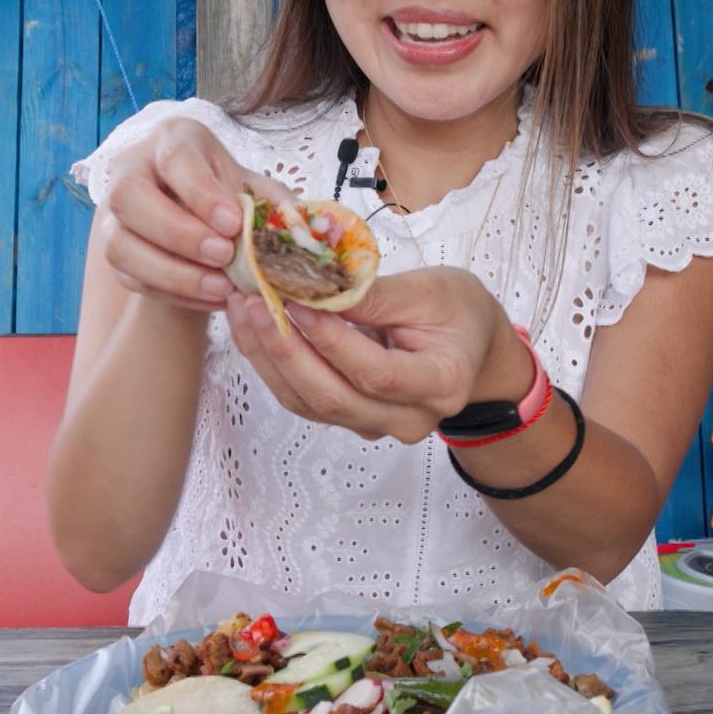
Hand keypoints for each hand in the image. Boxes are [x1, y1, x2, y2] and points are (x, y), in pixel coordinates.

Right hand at [98, 119, 290, 311]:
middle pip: (128, 197)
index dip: (201, 193)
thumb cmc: (226, 192)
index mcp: (172, 141)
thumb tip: (300, 228)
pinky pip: (131, 279)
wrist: (196, 213)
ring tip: (221, 287)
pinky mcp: (115, 254)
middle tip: (222, 255)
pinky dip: (174, 294)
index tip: (233, 224)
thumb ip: (276, 203)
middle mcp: (131, 170)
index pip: (175, 159)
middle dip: (177, 233)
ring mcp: (113, 215)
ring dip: (172, 272)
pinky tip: (212, 298)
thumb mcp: (253, 186)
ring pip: (119, 245)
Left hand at [224, 267, 532, 443]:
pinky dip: (273, 364)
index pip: (377, 374)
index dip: (332, 341)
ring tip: (243, 309)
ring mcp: (376, 424)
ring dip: (268, 357)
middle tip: (253, 302)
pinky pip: (303, 400)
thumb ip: (374, 296)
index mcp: (440, 384)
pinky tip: (253, 329)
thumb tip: (315, 289)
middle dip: (285, 350)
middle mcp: (408, 417)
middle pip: (334, 397)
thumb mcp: (428, 290)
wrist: (470, 344)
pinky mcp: (349, 418)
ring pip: (309, 404)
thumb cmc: (457, 311)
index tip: (296, 301)